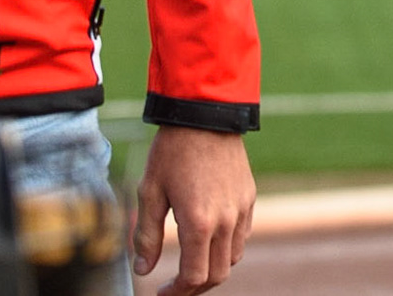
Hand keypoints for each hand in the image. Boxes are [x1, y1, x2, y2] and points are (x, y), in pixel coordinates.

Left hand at [131, 126, 254, 294]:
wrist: (205, 114)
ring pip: (232, 258)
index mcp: (198, 223)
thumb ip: (147, 236)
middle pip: (217, 275)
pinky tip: (209, 240)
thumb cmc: (172, 151)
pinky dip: (227, 248)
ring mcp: (241, 210)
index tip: (161, 293)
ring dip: (212, 269)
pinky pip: (242, 236)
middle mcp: (225, 221)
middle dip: (194, 288)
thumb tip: (143, 269)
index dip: (176, 293)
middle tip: (174, 287)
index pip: (193, 277)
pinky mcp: (249, 198)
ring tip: (191, 264)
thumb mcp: (150, 192)